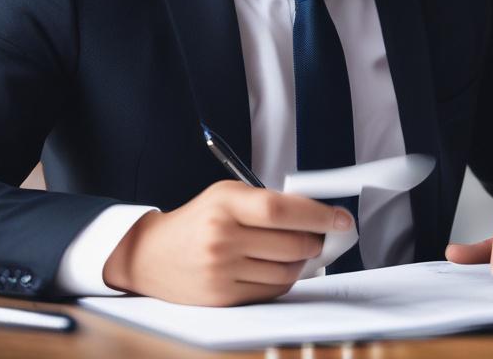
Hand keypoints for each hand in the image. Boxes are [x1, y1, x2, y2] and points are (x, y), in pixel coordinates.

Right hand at [101, 180, 352, 305]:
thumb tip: (317, 216)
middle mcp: (222, 236)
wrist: (150, 254)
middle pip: (291, 244)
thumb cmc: (198, 220)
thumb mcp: (226, 195)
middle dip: (316, 241)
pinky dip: (284, 280)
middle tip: (322, 237)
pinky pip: (272, 291)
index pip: (282, 210)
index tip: (342, 220)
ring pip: (287, 271)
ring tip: (297, 251)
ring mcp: (222, 270)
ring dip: (302, 263)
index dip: (318, 215)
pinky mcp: (223, 296)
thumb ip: (268, 201)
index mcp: (226, 204)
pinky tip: (278, 268)